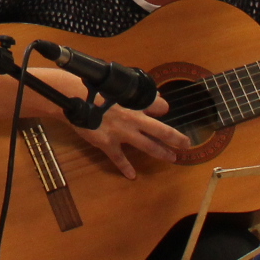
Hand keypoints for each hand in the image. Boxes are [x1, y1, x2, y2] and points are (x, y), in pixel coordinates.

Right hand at [72, 97, 190, 180]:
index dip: (163, 109)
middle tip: (186, 144)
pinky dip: (125, 168)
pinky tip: (132, 176)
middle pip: (161, 131)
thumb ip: (135, 90)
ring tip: (172, 158)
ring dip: (161, 153)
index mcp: (135, 102)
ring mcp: (121, 133)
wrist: (72, 97)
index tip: (163, 111)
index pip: (159, 107)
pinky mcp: (107, 143)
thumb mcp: (116, 84)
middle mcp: (133, 119)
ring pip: (147, 146)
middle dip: (176, 138)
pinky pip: (119, 158)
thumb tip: (153, 95)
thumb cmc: (94, 87)